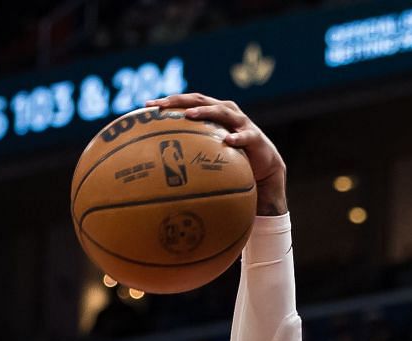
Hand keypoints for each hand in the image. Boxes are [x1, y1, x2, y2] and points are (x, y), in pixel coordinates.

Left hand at [145, 93, 285, 214]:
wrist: (265, 169)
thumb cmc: (234, 160)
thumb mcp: (211, 154)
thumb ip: (192, 153)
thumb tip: (161, 168)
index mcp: (213, 112)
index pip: (187, 102)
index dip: (168, 101)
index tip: (147, 105)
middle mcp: (226, 112)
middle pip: (201, 99)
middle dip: (180, 100)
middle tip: (162, 104)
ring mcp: (241, 123)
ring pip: (222, 112)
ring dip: (205, 111)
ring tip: (190, 115)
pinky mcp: (255, 137)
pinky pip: (245, 137)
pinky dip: (237, 138)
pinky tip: (228, 141)